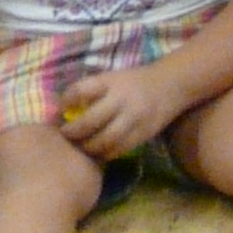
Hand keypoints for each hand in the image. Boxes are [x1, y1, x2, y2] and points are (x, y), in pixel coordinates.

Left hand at [58, 64, 185, 159]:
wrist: (170, 86)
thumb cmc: (133, 83)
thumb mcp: (111, 79)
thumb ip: (90, 92)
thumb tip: (62, 110)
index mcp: (111, 82)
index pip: (81, 90)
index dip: (67, 101)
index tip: (63, 108)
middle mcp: (122, 100)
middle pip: (90, 120)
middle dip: (73, 132)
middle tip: (65, 135)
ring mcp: (133, 119)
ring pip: (104, 140)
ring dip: (88, 146)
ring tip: (81, 146)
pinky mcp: (143, 134)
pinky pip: (118, 150)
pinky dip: (104, 153)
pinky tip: (99, 151)